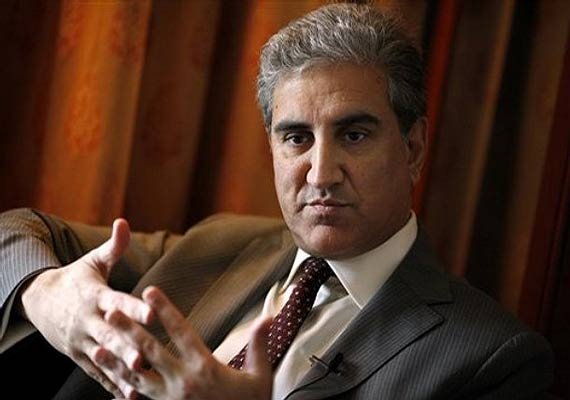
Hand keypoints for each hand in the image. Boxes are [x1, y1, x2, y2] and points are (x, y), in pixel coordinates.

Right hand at [19, 219, 152, 398]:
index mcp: (96, 295)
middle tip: (143, 356)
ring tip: (139, 381)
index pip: (118, 301)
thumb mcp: (93, 262)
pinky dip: (110, 383)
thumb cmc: (76, 279)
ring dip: (120, 369)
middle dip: (126, 345)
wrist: (40, 300)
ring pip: (103, 356)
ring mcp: (82, 339)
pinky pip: (96, 371)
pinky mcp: (79, 354)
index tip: (153, 312)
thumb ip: (113, 246)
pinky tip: (129, 394)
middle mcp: (89, 319)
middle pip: (110, 334)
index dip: (135, 307)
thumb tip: (124, 221)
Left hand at [99, 286, 272, 399]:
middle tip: (110, 310)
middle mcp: (182, 381)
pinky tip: (109, 390)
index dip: (164, 309)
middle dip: (129, 328)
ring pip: (136, 377)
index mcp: (204, 366)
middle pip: (150, 350)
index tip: (150, 290)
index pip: (181, 330)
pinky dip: (123, 394)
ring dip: (116, 361)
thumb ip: (259, 345)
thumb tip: (267, 317)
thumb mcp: (260, 376)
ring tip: (97, 347)